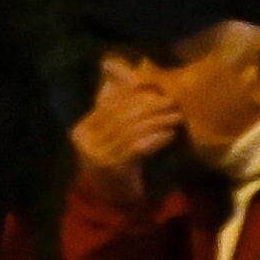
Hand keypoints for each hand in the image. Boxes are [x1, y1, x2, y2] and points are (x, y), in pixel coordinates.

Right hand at [69, 59, 182, 205]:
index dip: (132, 95)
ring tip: (176, 116)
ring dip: (157, 122)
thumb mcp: (110, 130)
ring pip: (131, 131)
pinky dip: (155, 140)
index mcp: (83, 128)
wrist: (110, 196)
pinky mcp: (115, 168)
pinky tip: (170, 135)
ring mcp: (99, 155)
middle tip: (172, 100)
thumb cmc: (114, 158)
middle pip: (120, 116)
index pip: (108, 105)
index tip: (156, 88)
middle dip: (148, 106)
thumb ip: (112, 101)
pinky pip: (138, 148)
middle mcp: (86, 140)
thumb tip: (111, 63)